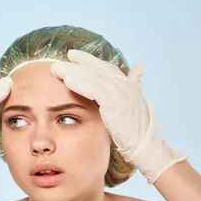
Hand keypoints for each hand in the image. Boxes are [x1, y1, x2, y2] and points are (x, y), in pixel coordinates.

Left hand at [50, 50, 186, 183]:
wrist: (144, 144)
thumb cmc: (138, 129)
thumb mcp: (136, 104)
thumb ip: (134, 84)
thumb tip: (139, 68)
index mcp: (128, 84)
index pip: (106, 68)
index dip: (89, 61)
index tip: (73, 56)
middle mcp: (124, 84)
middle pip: (96, 70)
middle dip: (76, 64)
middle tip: (58, 62)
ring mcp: (120, 92)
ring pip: (92, 77)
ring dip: (72, 72)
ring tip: (56, 70)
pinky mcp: (114, 102)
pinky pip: (93, 89)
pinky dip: (80, 84)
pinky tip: (67, 81)